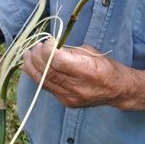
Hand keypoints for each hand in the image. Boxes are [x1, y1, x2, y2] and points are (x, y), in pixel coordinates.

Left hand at [21, 38, 144, 110]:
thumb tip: (49, 47)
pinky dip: (36, 75)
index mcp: (86, 71)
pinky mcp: (66, 102)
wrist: (117, 90)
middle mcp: (77, 87)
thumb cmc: (105, 66)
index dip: (47, 49)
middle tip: (35, 46)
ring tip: (27, 55)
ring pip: (43, 81)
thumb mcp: (89, 52)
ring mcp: (70, 97)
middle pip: (47, 72)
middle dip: (36, 57)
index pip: (57, 61)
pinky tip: (31, 66)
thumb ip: (68, 51)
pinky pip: (46, 87)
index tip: (48, 41)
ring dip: (31, 66)